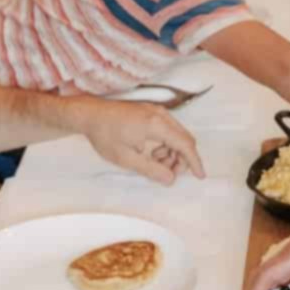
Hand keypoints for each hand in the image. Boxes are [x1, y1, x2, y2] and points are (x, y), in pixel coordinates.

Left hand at [77, 100, 204, 184]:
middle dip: (181, 159)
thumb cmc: (104, 135)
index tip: (200, 176)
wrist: (89, 114)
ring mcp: (156, 111)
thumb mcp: (126, 158)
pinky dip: (166, 144)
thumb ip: (151, 170)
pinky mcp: (151, 111)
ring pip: (177, 135)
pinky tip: (152, 152)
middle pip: (184, 139)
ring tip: (154, 162)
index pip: (185, 144)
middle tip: (166, 173)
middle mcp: (159, 114)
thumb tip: (171, 179)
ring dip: (172, 152)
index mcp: (155, 124)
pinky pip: (169, 129)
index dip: (194, 162)